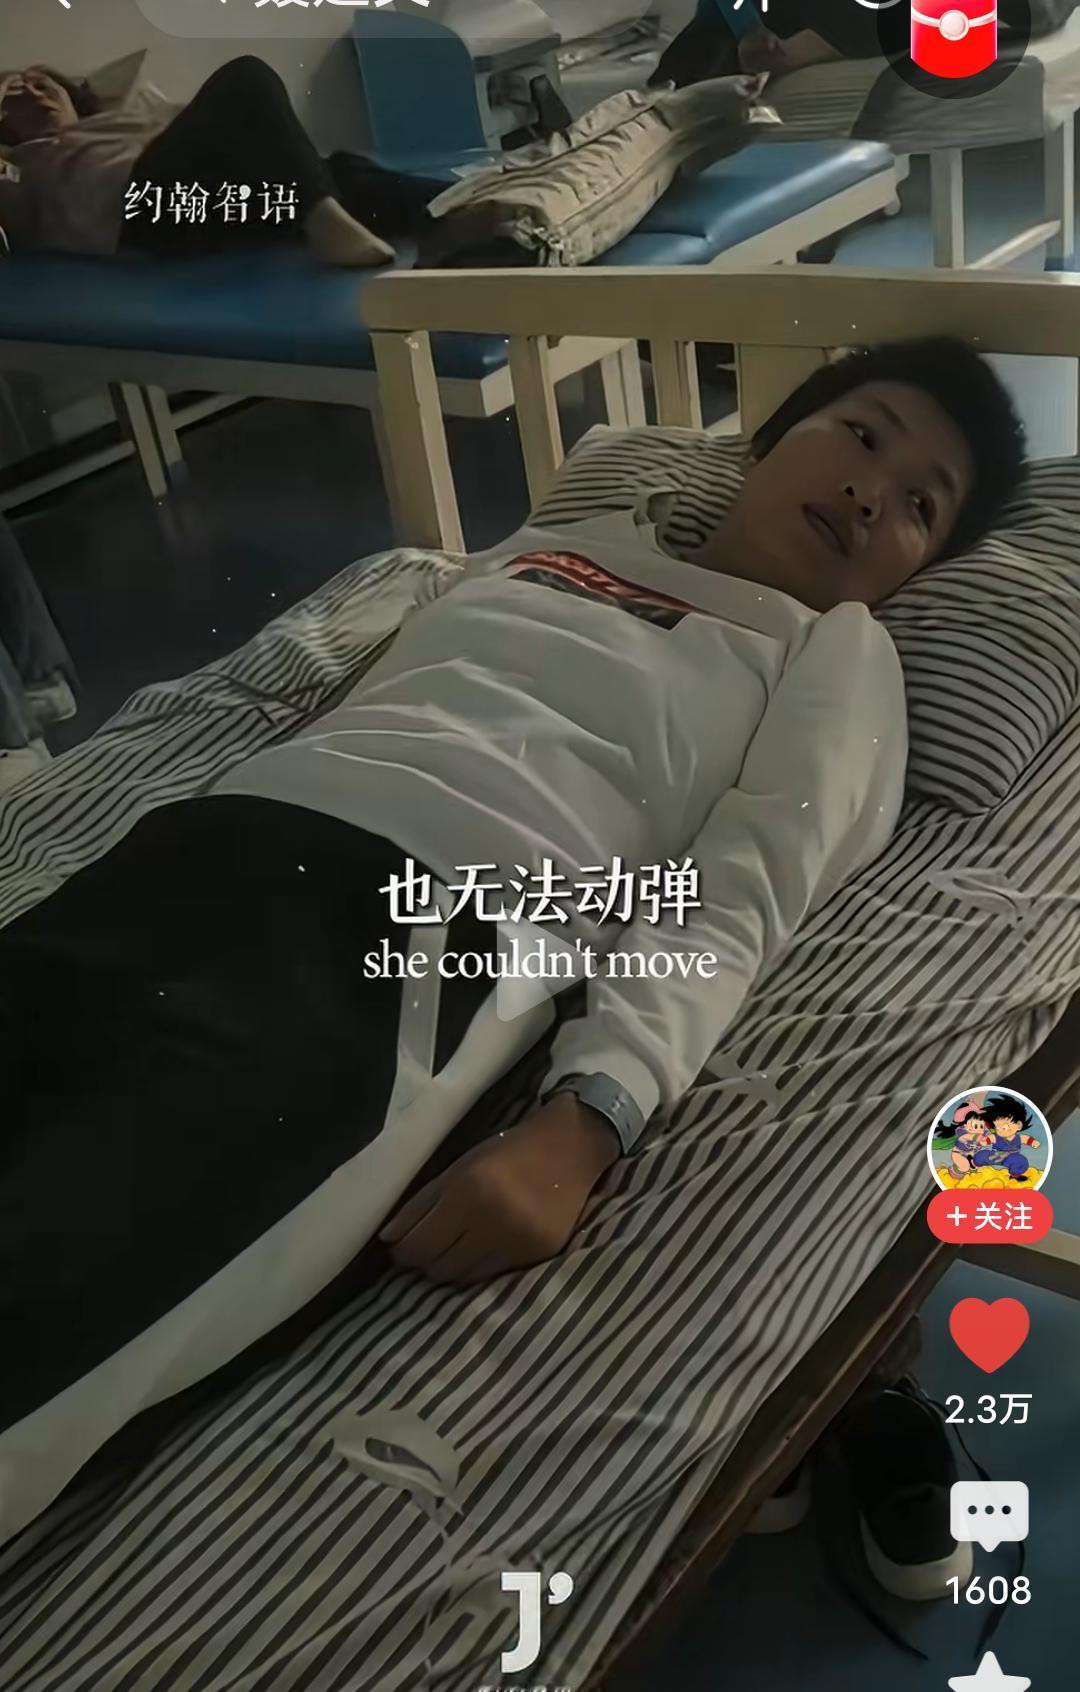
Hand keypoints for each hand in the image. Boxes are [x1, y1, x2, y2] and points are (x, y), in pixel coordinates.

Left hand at [378, 1093, 620, 1286]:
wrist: (567, 1150)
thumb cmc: (506, 1153)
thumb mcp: (458, 1167)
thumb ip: (421, 1203)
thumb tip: (388, 1237)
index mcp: (467, 1192)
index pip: (418, 1244)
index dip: (401, 1251)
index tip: (397, 1246)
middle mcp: (491, 1222)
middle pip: (437, 1267)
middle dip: (423, 1260)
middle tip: (422, 1247)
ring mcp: (516, 1243)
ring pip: (462, 1278)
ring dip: (448, 1267)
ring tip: (449, 1249)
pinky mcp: (535, 1256)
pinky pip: (490, 1276)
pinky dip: (476, 1266)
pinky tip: (476, 1248)